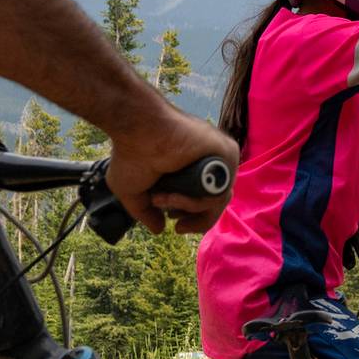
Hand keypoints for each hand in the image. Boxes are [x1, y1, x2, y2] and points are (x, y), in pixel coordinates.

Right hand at [108, 103, 239, 235]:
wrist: (135, 128)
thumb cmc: (131, 153)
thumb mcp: (134, 192)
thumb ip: (147, 212)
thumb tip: (159, 230)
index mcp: (195, 170)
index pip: (209, 201)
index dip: (194, 217)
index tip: (175, 223)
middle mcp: (212, 163)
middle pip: (217, 204)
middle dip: (194, 219)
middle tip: (175, 221)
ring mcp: (221, 157)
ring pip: (217, 200)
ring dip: (187, 208)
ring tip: (161, 199)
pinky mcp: (227, 152)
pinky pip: (220, 190)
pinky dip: (196, 201)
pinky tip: (173, 195)